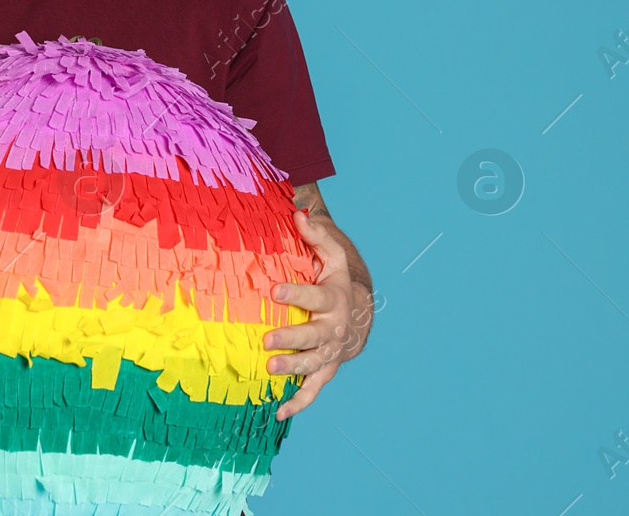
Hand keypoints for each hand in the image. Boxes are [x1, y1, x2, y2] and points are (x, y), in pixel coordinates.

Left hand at [263, 209, 372, 420]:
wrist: (360, 317)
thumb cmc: (338, 283)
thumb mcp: (334, 257)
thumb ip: (318, 237)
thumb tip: (298, 215)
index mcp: (333, 299)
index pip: (314, 296)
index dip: (295, 293)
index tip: (274, 290)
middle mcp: (332, 329)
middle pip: (312, 336)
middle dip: (291, 338)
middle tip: (268, 340)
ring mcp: (329, 352)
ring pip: (312, 363)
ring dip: (292, 368)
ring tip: (269, 369)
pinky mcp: (325, 371)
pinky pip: (313, 390)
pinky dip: (298, 403)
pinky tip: (278, 412)